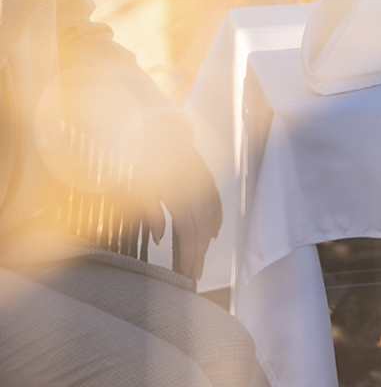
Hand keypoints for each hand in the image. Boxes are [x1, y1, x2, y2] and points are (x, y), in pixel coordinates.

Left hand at [135, 129, 222, 281]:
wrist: (160, 130)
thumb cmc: (145, 160)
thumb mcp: (141, 188)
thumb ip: (152, 214)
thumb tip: (160, 238)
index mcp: (179, 196)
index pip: (189, 233)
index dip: (189, 255)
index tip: (186, 272)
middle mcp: (196, 192)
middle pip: (202, 230)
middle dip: (198, 254)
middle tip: (194, 274)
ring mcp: (204, 185)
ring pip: (210, 218)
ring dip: (206, 241)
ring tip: (200, 259)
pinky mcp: (206, 178)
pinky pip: (215, 203)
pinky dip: (216, 219)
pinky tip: (213, 233)